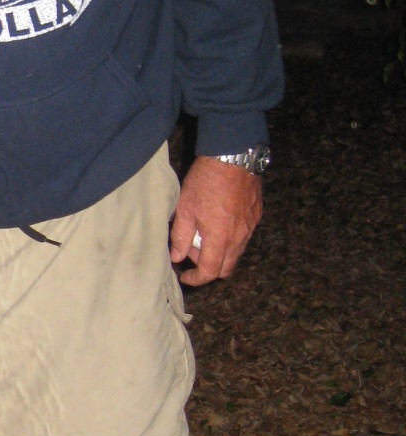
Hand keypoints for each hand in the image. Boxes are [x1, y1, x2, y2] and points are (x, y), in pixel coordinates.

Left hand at [169, 156, 262, 286]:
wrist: (233, 156)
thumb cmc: (206, 180)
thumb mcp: (185, 208)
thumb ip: (181, 236)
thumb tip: (178, 257)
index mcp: (219, 238)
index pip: (209, 271)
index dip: (196, 279)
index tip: (186, 277)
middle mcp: (239, 237)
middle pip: (226, 268)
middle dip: (208, 268)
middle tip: (192, 252)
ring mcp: (250, 227)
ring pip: (236, 253)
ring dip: (220, 252)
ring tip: (203, 233)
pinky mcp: (256, 215)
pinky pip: (244, 237)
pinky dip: (230, 239)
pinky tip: (218, 222)